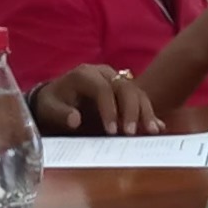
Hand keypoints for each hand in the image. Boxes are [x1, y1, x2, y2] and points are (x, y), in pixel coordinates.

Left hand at [33, 66, 161, 134]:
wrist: (57, 98)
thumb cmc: (53, 104)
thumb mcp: (50, 109)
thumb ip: (61, 114)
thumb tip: (75, 120)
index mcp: (85, 75)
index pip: (102, 89)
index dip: (109, 109)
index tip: (111, 131)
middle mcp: (104, 74)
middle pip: (124, 88)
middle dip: (130, 111)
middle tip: (130, 133)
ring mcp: (116, 80)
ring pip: (136, 92)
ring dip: (145, 112)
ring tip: (151, 131)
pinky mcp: (124, 91)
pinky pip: (141, 99)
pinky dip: (150, 113)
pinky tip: (158, 127)